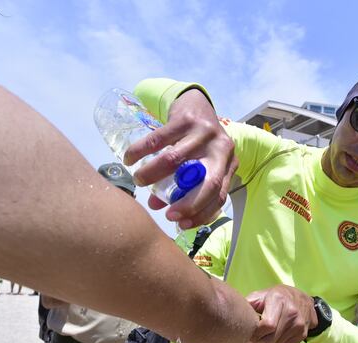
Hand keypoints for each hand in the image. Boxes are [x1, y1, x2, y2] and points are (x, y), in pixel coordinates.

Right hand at [123, 88, 236, 228]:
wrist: (195, 104)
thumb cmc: (197, 143)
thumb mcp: (196, 165)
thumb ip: (180, 187)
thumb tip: (156, 206)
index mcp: (228, 165)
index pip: (220, 196)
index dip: (201, 214)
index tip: (181, 224)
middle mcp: (222, 150)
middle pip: (208, 182)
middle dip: (187, 203)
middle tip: (164, 212)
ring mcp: (205, 133)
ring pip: (176, 160)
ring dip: (153, 174)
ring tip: (139, 181)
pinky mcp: (186, 119)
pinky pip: (158, 139)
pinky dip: (140, 151)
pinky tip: (129, 159)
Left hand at [245, 285, 316, 342]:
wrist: (301, 300)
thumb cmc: (276, 297)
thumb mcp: (261, 295)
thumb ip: (249, 303)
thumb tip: (235, 314)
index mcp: (279, 300)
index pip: (267, 325)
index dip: (256, 334)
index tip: (248, 336)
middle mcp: (291, 312)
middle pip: (271, 339)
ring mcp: (299, 324)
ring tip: (259, 342)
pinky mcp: (302, 334)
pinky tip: (269, 342)